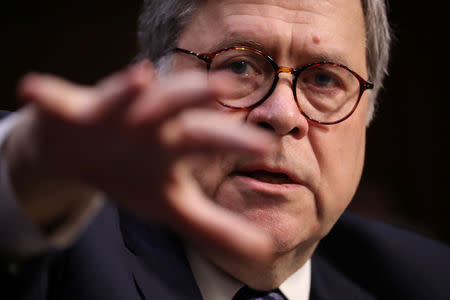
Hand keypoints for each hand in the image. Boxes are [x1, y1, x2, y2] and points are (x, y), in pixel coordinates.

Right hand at [7, 61, 276, 263]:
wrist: (81, 154)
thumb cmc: (133, 175)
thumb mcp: (174, 204)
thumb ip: (216, 227)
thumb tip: (264, 251)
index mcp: (177, 141)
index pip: (212, 138)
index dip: (236, 140)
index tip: (265, 145)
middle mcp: (152, 119)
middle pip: (177, 105)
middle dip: (197, 95)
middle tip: (223, 86)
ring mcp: (113, 111)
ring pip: (124, 93)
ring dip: (129, 90)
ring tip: (140, 81)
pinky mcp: (71, 110)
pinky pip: (58, 100)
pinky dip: (48, 94)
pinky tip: (34, 89)